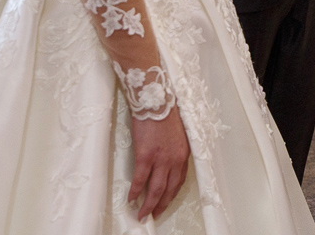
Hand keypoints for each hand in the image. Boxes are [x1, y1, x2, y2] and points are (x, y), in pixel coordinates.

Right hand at [128, 106, 190, 220]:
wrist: (155, 100)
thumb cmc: (165, 112)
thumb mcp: (177, 133)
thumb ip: (174, 149)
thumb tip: (167, 160)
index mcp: (183, 154)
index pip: (179, 181)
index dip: (171, 194)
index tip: (165, 202)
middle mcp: (174, 160)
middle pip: (168, 189)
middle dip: (161, 204)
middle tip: (154, 215)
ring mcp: (160, 159)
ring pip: (155, 189)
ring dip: (148, 204)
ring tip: (142, 214)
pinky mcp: (145, 155)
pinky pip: (140, 180)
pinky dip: (135, 191)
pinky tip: (131, 199)